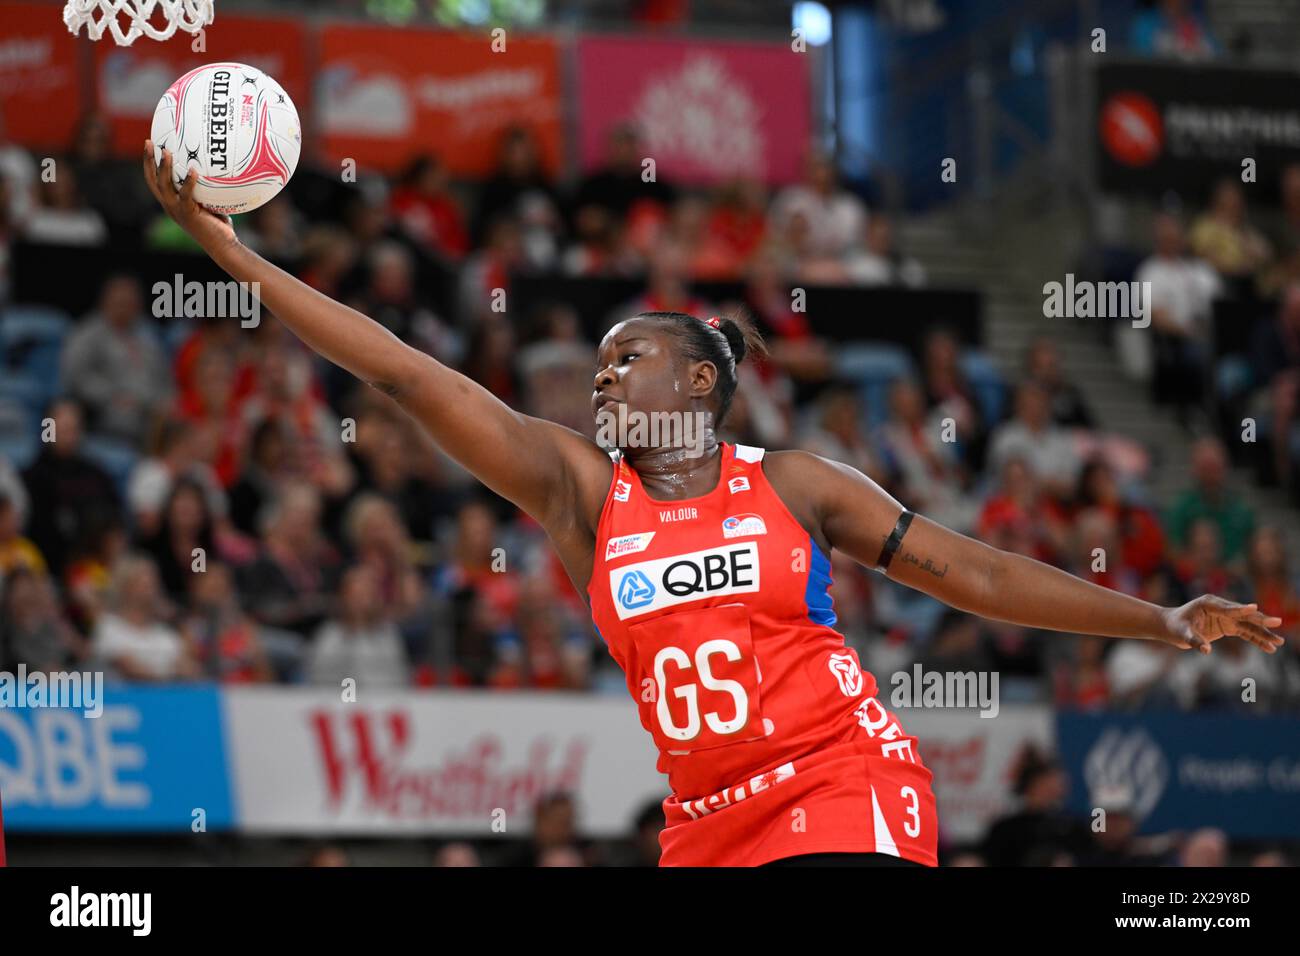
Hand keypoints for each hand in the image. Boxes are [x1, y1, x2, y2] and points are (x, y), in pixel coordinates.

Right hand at [142, 139, 237, 250]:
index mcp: (171, 202)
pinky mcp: (188, 214)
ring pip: (164, 186)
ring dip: (163, 168)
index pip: (154, 181)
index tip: (150, 144)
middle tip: (149, 142)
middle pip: (152, 180)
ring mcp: (177, 210)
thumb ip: (208, 187)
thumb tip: (218, 166)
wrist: (223, 245)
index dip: (149, 163)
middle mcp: (169, 206)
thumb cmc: (220, 224)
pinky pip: (186, 195)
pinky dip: (189, 183)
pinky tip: (193, 170)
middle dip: (148, 160)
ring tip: (166, 151)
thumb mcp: (210, 202)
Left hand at [1159, 596, 1284, 654]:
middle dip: (1260, 621)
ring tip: (1278, 642)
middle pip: (1243, 615)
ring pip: (1248, 625)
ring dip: (1263, 633)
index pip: (1227, 608)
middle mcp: (1221, 608)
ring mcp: (1226, 617)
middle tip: (1277, 623)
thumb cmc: (1175, 626)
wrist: (1171, 626)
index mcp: (1208, 603)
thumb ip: (1194, 640)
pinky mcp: (1227, 626)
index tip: (1254, 608)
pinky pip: (1245, 633)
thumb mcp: (1182, 633)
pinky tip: (1269, 648)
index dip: (1240, 610)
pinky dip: (1256, 640)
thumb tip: (1206, 650)